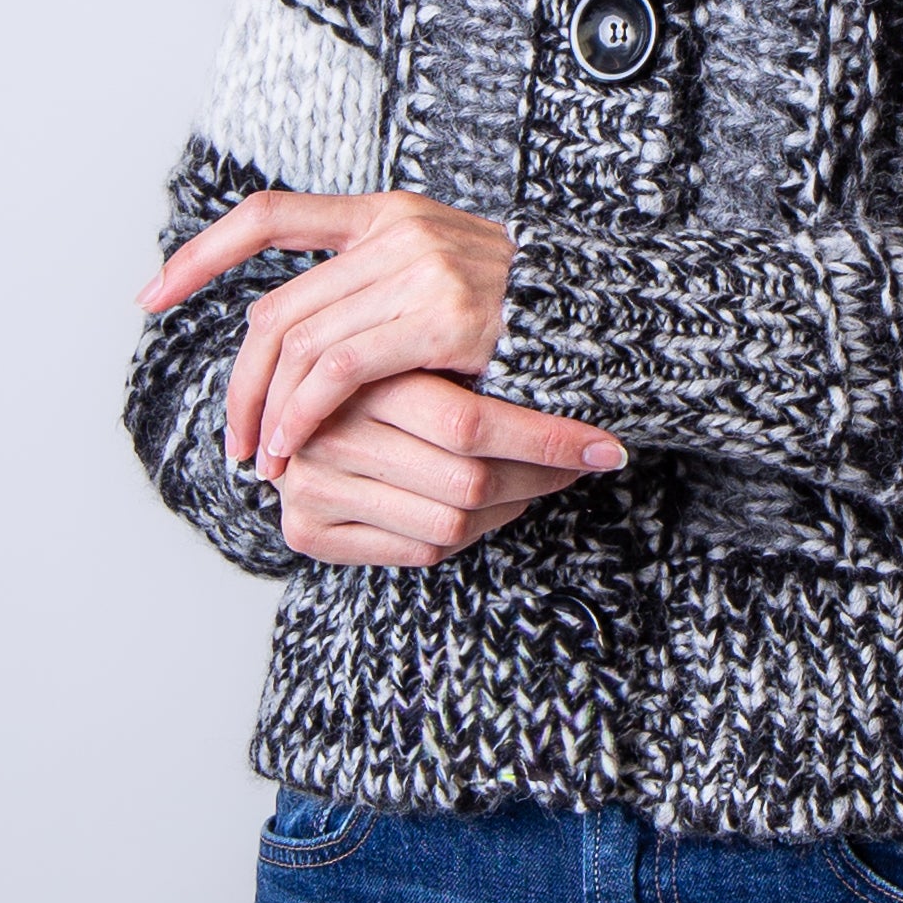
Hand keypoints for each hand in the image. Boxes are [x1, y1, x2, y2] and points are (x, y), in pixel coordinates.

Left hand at [137, 189, 609, 479]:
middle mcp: (400, 229)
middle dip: (239, 380)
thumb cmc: (532, 320)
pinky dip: (303, 414)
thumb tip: (297, 333)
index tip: (154, 294)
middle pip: (277, 307)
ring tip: (264, 458)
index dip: (203, 253)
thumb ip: (380, 286)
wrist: (617, 322)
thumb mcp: (446, 277)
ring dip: (267, 411)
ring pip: (299, 343)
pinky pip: (340, 370)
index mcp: (392, 212)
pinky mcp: (445, 316)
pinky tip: (297, 449)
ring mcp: (423, 268)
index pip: (272, 215)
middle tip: (234, 437)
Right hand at [268, 372, 625, 566]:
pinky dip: (469, 535)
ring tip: (542, 479)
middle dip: (540, 478)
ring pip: (450, 523)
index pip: (471, 424)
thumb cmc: (393, 372)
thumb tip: (587, 390)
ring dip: (512, 508)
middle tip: (584, 463)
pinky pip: (418, 550)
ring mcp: (312, 485)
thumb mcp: (429, 352)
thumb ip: (477, 368)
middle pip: (467, 481)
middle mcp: (329, 433)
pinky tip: (494, 508)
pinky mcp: (305, 531)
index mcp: (363, 375)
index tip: (607, 447)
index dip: (547, 440)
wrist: (295, 410)